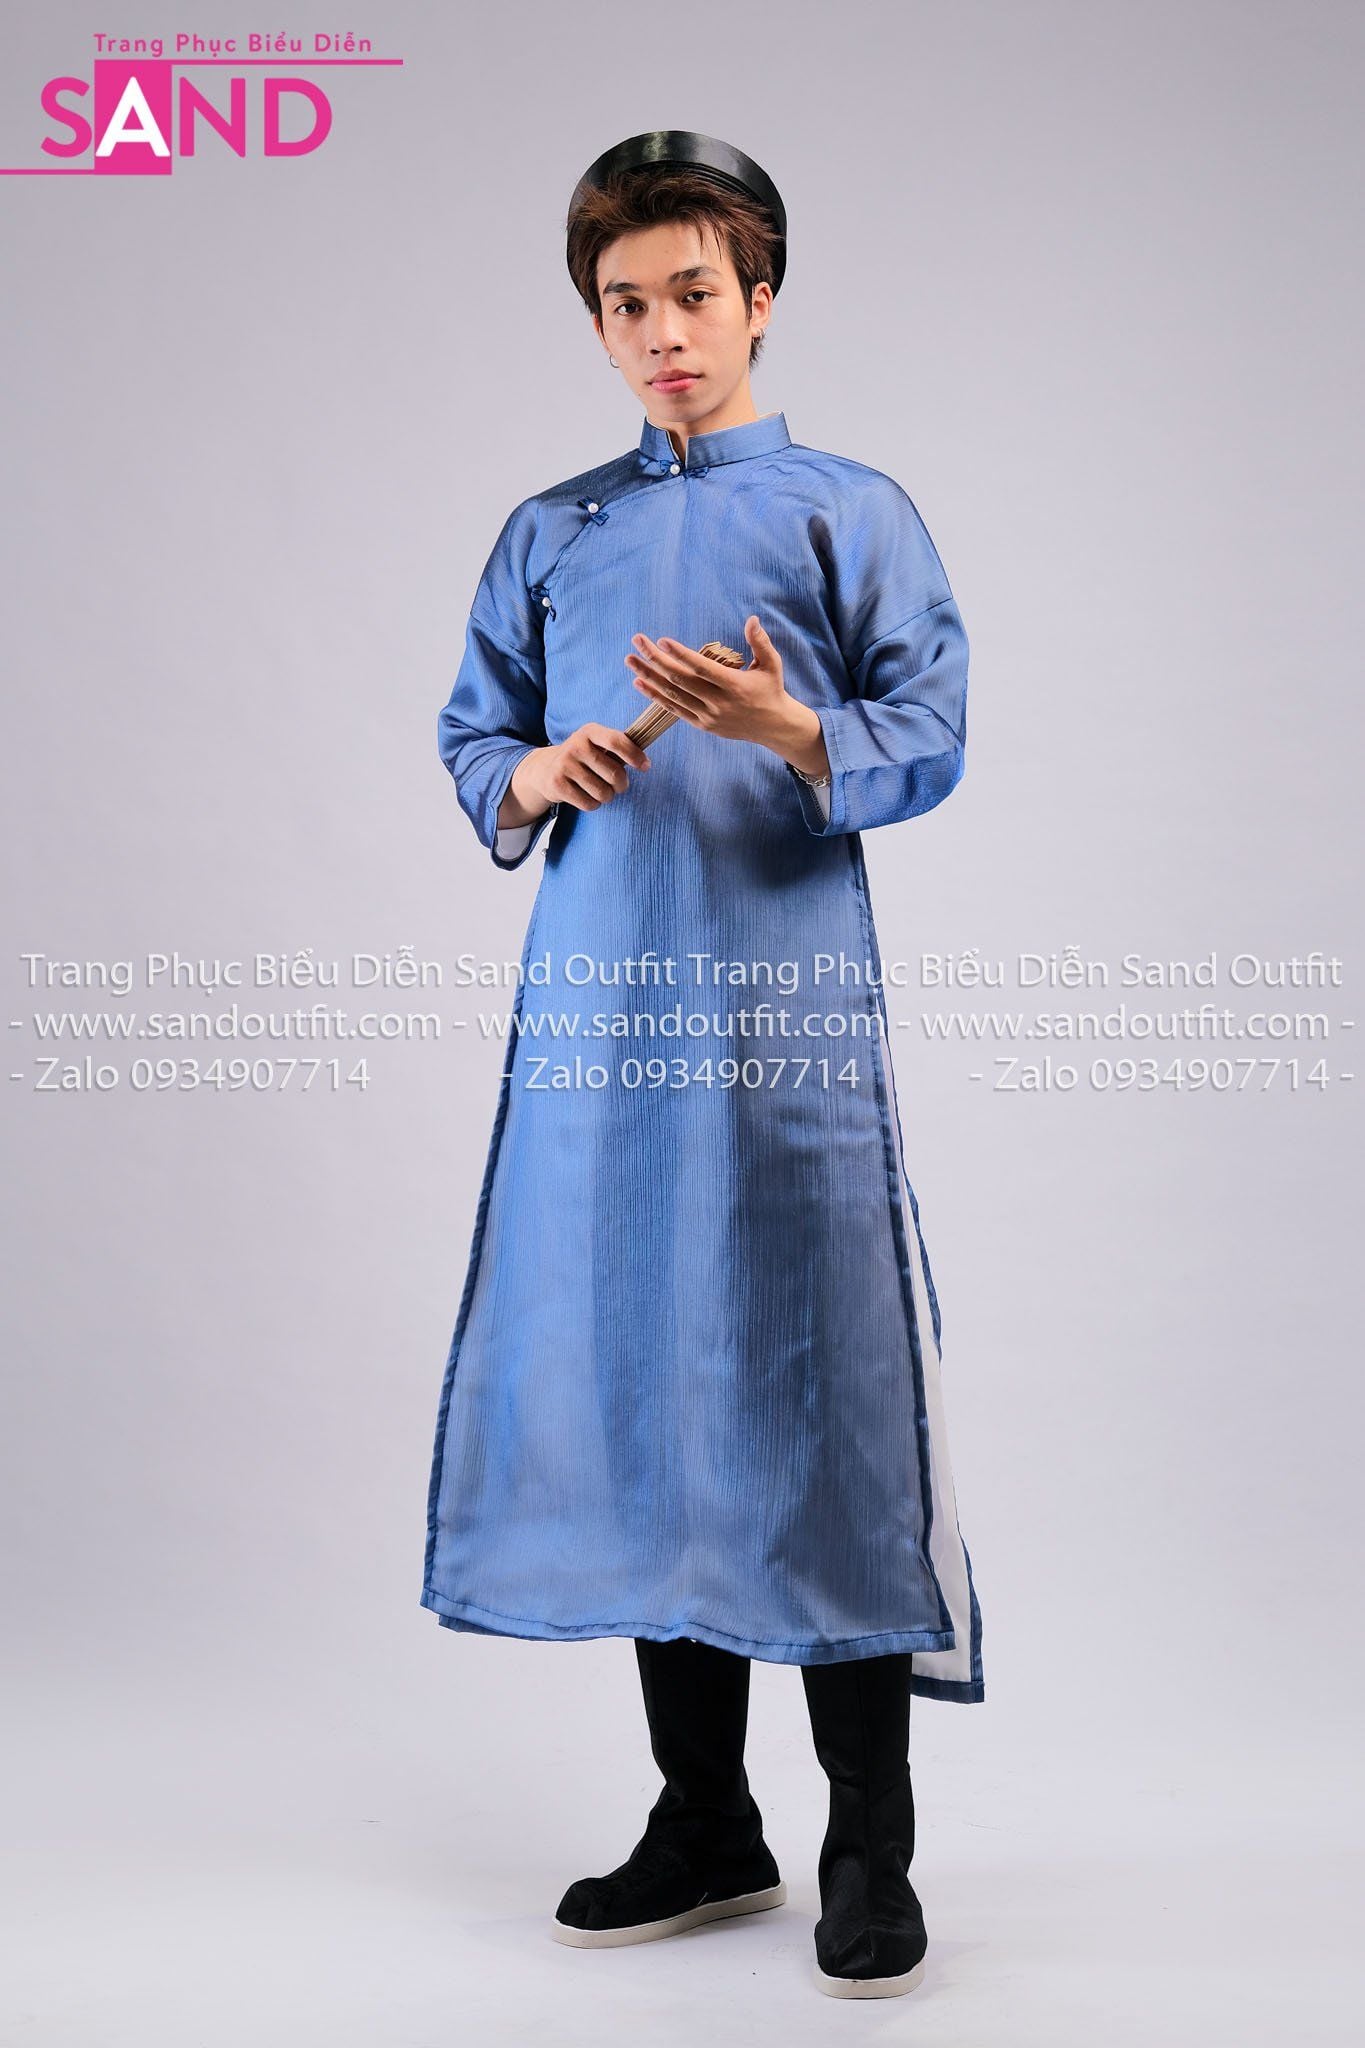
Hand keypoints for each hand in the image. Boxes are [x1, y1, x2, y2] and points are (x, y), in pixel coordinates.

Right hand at [503, 723, 650, 822]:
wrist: (546, 768)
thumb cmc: (584, 758)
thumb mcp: (598, 744)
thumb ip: (619, 748)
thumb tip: (646, 762)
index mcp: (590, 731)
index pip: (616, 741)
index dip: (634, 755)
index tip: (646, 767)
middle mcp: (576, 745)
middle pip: (614, 773)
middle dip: (622, 784)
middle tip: (618, 785)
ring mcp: (564, 764)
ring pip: (603, 793)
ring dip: (607, 796)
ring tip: (600, 790)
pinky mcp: (557, 784)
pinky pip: (589, 804)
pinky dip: (593, 804)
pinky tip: (586, 796)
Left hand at [625, 616, 826, 772]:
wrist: (773, 727)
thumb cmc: (771, 689)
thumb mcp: (772, 664)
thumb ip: (760, 642)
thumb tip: (752, 619)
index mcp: (735, 686)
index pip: (702, 669)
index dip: (681, 655)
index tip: (661, 641)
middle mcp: (719, 703)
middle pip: (681, 679)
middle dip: (656, 659)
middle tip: (637, 641)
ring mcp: (708, 716)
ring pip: (672, 694)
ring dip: (649, 676)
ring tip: (630, 659)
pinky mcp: (702, 725)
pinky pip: (674, 709)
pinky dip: (655, 696)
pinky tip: (639, 682)